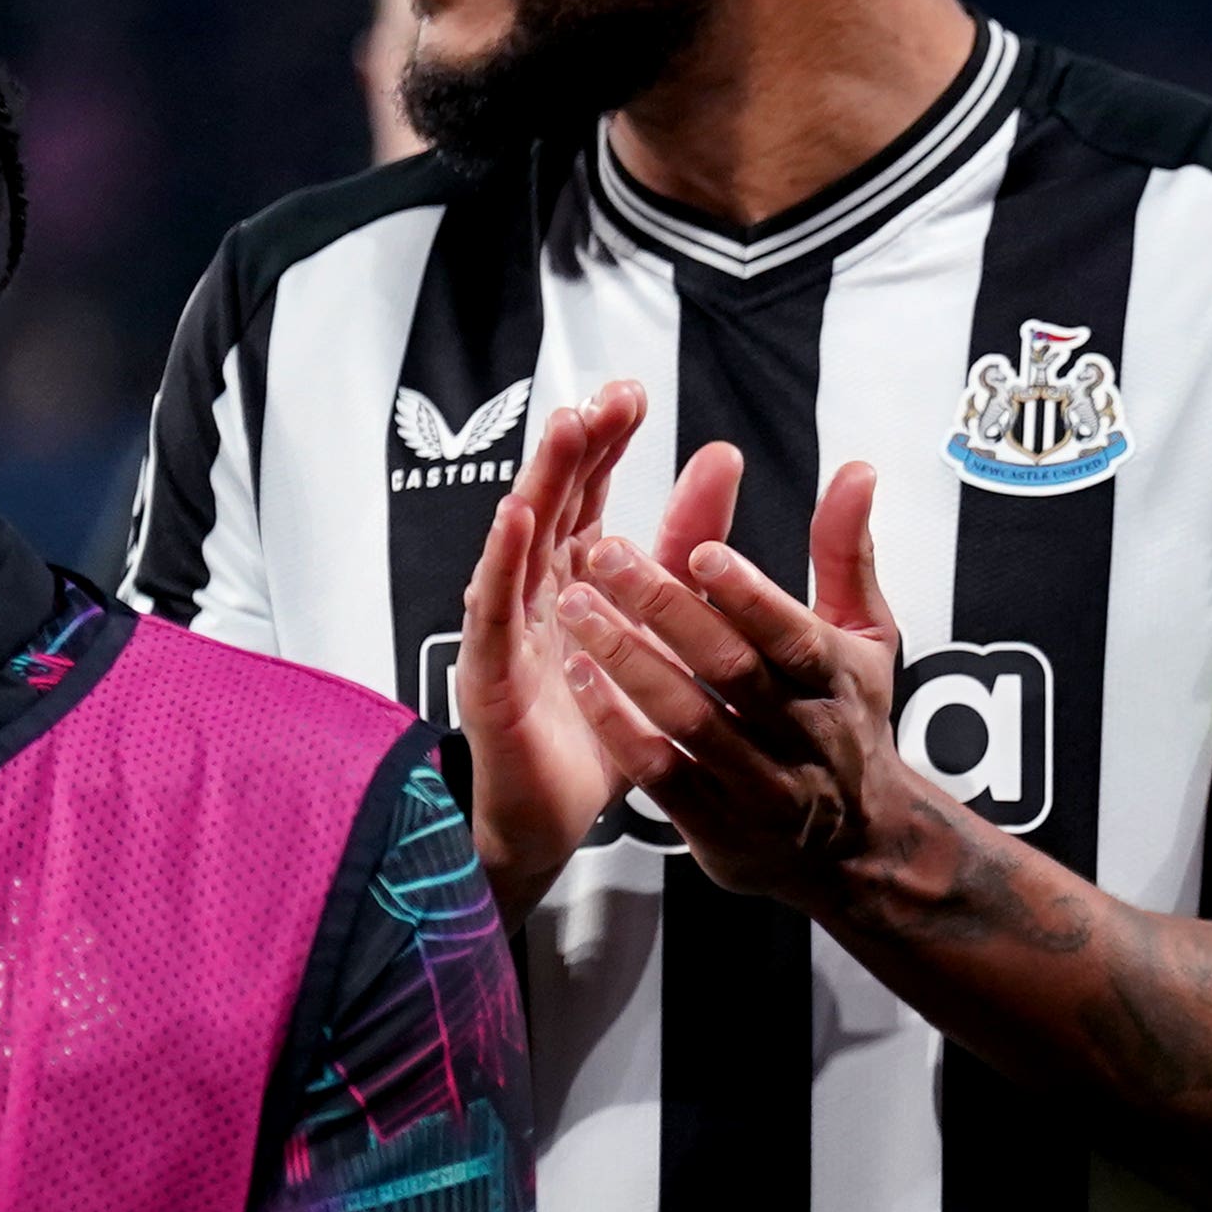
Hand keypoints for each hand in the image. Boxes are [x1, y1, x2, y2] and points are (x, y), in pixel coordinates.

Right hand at [458, 382, 722, 918]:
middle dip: (575, 448)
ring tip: (563, 431)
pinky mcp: (490, 673)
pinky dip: (502, 561)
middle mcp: (536, 594)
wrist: (555, 816)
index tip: (632, 395)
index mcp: (575, 580)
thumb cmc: (599, 723)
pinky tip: (516, 520)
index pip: (588, 496)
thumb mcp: (659, 625)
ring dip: (539, 483)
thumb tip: (722, 459)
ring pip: (520, 543)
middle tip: (605, 398)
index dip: (604, 445)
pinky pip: (494, 610)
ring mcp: (508, 630)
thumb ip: (684, 545)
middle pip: (553, 505)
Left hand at [547, 448, 916, 908]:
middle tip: (605, 555)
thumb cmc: (848, 718)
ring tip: (576, 606)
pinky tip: (582, 678)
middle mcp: (805, 734)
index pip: (791, 633)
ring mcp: (762, 786)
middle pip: (731, 670)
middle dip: (664, 610)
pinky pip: (663, 774)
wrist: (857, 844)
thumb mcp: (866, 636)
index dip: (745, 594)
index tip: (695, 548)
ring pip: (689, 720)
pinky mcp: (720, 827)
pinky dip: (620, 725)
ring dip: (629, 660)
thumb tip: (855, 470)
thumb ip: (846, 553)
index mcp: (839, 680)